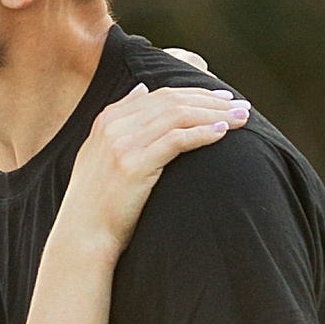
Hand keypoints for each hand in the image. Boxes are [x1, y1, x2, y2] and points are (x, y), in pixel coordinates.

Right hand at [58, 80, 247, 257]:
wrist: (82, 235)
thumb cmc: (98, 200)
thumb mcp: (100, 152)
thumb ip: (121, 119)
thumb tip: (141, 88)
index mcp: (108, 120)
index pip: (160, 95)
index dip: (196, 93)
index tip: (223, 97)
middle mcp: (114, 126)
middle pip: (173, 101)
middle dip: (211, 101)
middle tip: (242, 105)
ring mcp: (122, 144)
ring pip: (178, 116)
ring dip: (214, 115)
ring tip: (242, 119)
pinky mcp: (133, 165)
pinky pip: (176, 140)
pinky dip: (202, 133)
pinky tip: (223, 133)